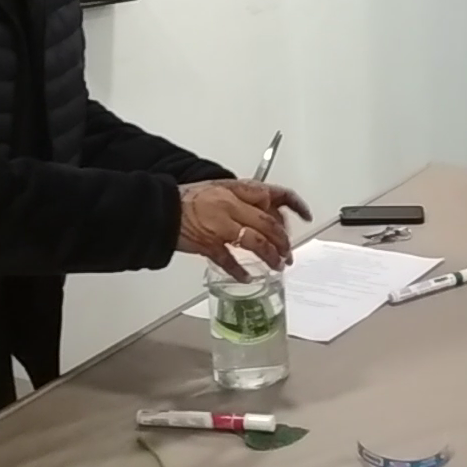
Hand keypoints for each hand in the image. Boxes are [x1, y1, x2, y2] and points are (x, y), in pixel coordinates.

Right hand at [176, 179, 312, 280]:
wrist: (160, 209)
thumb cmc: (187, 198)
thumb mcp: (220, 188)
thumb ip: (244, 198)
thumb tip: (266, 211)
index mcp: (236, 190)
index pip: (273, 195)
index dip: (294, 205)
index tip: (306, 216)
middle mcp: (232, 206)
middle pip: (268, 224)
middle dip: (284, 241)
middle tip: (289, 253)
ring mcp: (220, 226)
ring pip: (256, 242)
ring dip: (270, 257)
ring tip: (277, 266)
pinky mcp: (208, 244)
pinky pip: (230, 260)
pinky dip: (240, 271)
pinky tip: (247, 277)